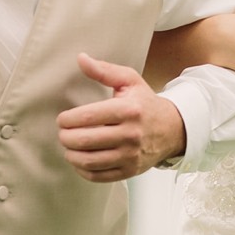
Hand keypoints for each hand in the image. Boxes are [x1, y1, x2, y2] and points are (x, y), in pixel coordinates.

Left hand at [58, 53, 186, 182]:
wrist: (172, 129)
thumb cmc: (146, 103)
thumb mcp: (129, 81)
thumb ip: (104, 70)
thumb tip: (80, 58)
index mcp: (129, 110)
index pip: (88, 117)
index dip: (67, 119)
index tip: (62, 119)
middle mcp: (131, 134)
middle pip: (85, 141)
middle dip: (66, 137)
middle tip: (63, 133)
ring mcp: (131, 155)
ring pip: (89, 161)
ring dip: (71, 155)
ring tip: (69, 146)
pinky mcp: (130, 170)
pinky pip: (98, 175)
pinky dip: (83, 170)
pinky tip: (80, 160)